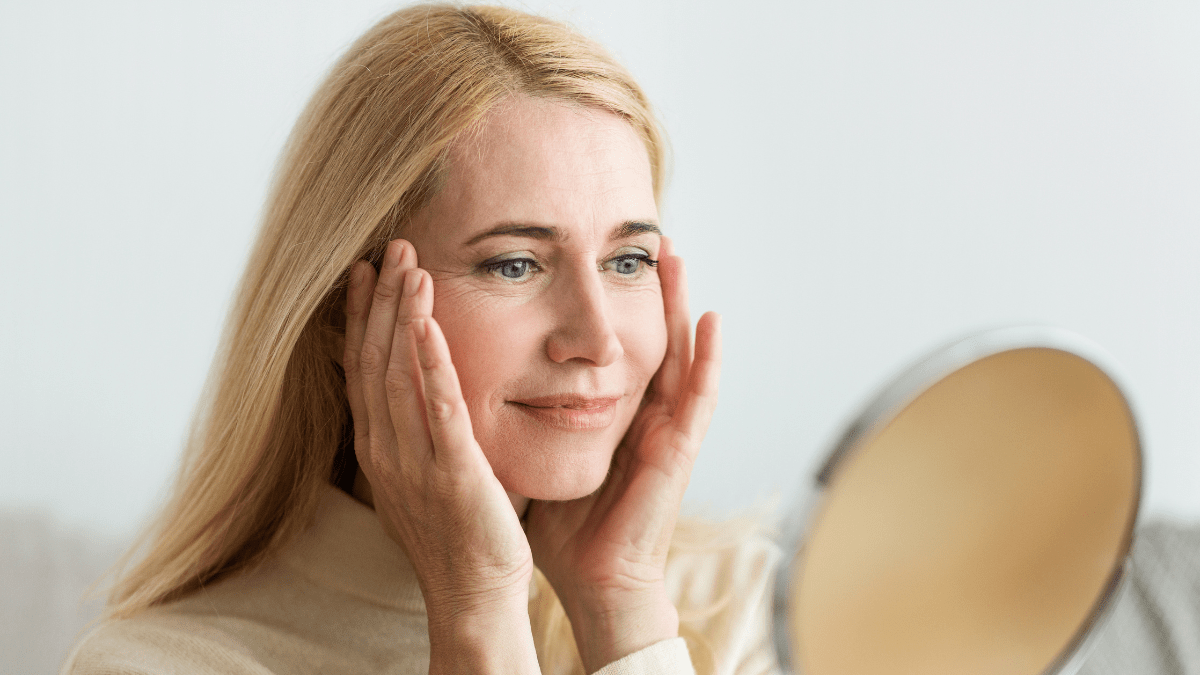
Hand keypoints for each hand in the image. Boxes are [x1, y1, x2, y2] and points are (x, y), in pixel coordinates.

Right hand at [342, 239, 538, 673]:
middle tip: (390, 248)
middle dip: (381, 302)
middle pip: (374, 360)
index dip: (363, 317)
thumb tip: (417, 386)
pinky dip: (431, 363)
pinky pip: (438, 409)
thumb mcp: (424, 472)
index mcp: (379, 447)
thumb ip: (417, 427)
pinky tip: (429, 324)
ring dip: (403, 316)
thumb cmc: (459, 532)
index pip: (362, 368)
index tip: (366, 270)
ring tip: (410, 266)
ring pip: (399, 375)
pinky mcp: (452, 473)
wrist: (473, 593)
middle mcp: (386, 449)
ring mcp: (414, 461)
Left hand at [524, 238, 721, 672]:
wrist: (590, 579)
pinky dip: (709, 359)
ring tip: (675, 257)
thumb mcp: (538, 455)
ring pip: (680, 354)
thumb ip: (520, 418)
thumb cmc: (564, 524)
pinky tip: (710, 321)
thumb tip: (473, 380)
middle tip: (643, 238)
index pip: (613, 346)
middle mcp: (644, 415)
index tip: (594, 257)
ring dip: (679, 304)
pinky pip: (700, 398)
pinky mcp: (679, 451)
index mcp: (612, 414)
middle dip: (648, 289)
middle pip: (649, 337)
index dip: (609, 302)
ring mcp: (666, 431)